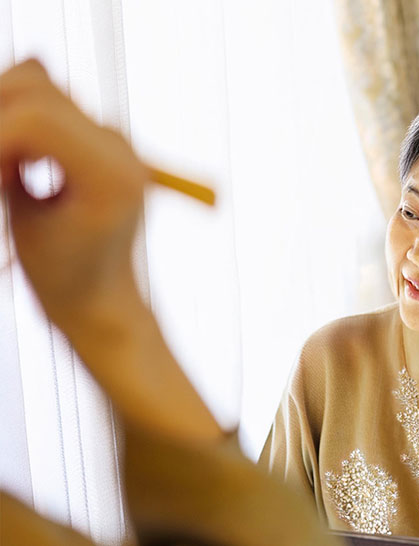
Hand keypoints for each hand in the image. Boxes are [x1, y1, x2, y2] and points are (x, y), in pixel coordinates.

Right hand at [0, 59, 146, 327]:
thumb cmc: (63, 278)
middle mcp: (118, 144)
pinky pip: (43, 105)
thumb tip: (1, 115)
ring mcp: (110, 137)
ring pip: (34, 85)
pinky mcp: (96, 138)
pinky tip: (15, 170)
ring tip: (7, 176)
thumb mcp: (26, 224)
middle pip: (32, 85)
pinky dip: (15, 126)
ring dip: (3, 119)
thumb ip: (4, 164)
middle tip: (0, 177)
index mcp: (111, 172)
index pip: (34, 118)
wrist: (102, 299)